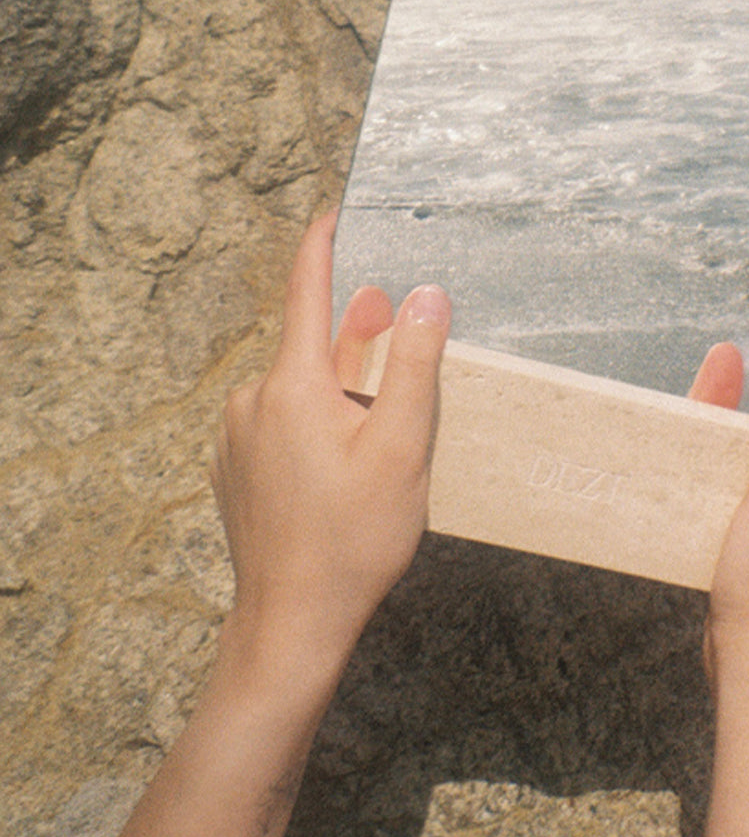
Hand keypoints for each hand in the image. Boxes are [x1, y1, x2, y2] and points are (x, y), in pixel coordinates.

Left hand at [212, 212, 449, 679]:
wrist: (292, 623)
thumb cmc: (352, 539)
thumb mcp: (401, 447)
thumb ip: (413, 364)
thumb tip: (425, 295)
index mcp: (292, 386)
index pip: (305, 292)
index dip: (322, 247)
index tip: (333, 214)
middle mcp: (253, 401)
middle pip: (313, 348)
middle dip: (357, 341)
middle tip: (401, 351)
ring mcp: (236, 438)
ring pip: (298, 391)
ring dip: (339, 394)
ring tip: (379, 442)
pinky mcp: (235, 471)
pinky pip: (279, 425)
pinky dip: (314, 426)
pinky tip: (342, 470)